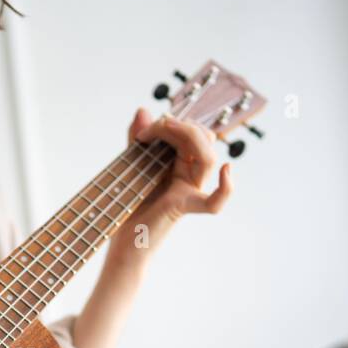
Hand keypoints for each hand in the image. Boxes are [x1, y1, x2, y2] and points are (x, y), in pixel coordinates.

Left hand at [116, 107, 233, 250]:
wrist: (120, 237)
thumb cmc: (128, 204)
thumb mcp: (130, 163)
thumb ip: (138, 138)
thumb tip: (143, 109)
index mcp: (181, 165)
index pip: (194, 134)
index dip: (175, 123)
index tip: (144, 130)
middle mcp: (190, 177)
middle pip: (203, 140)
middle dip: (179, 125)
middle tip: (148, 131)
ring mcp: (189, 191)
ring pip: (208, 159)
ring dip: (188, 135)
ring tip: (163, 130)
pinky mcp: (182, 206)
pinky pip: (215, 203)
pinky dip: (226, 188)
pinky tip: (226, 170)